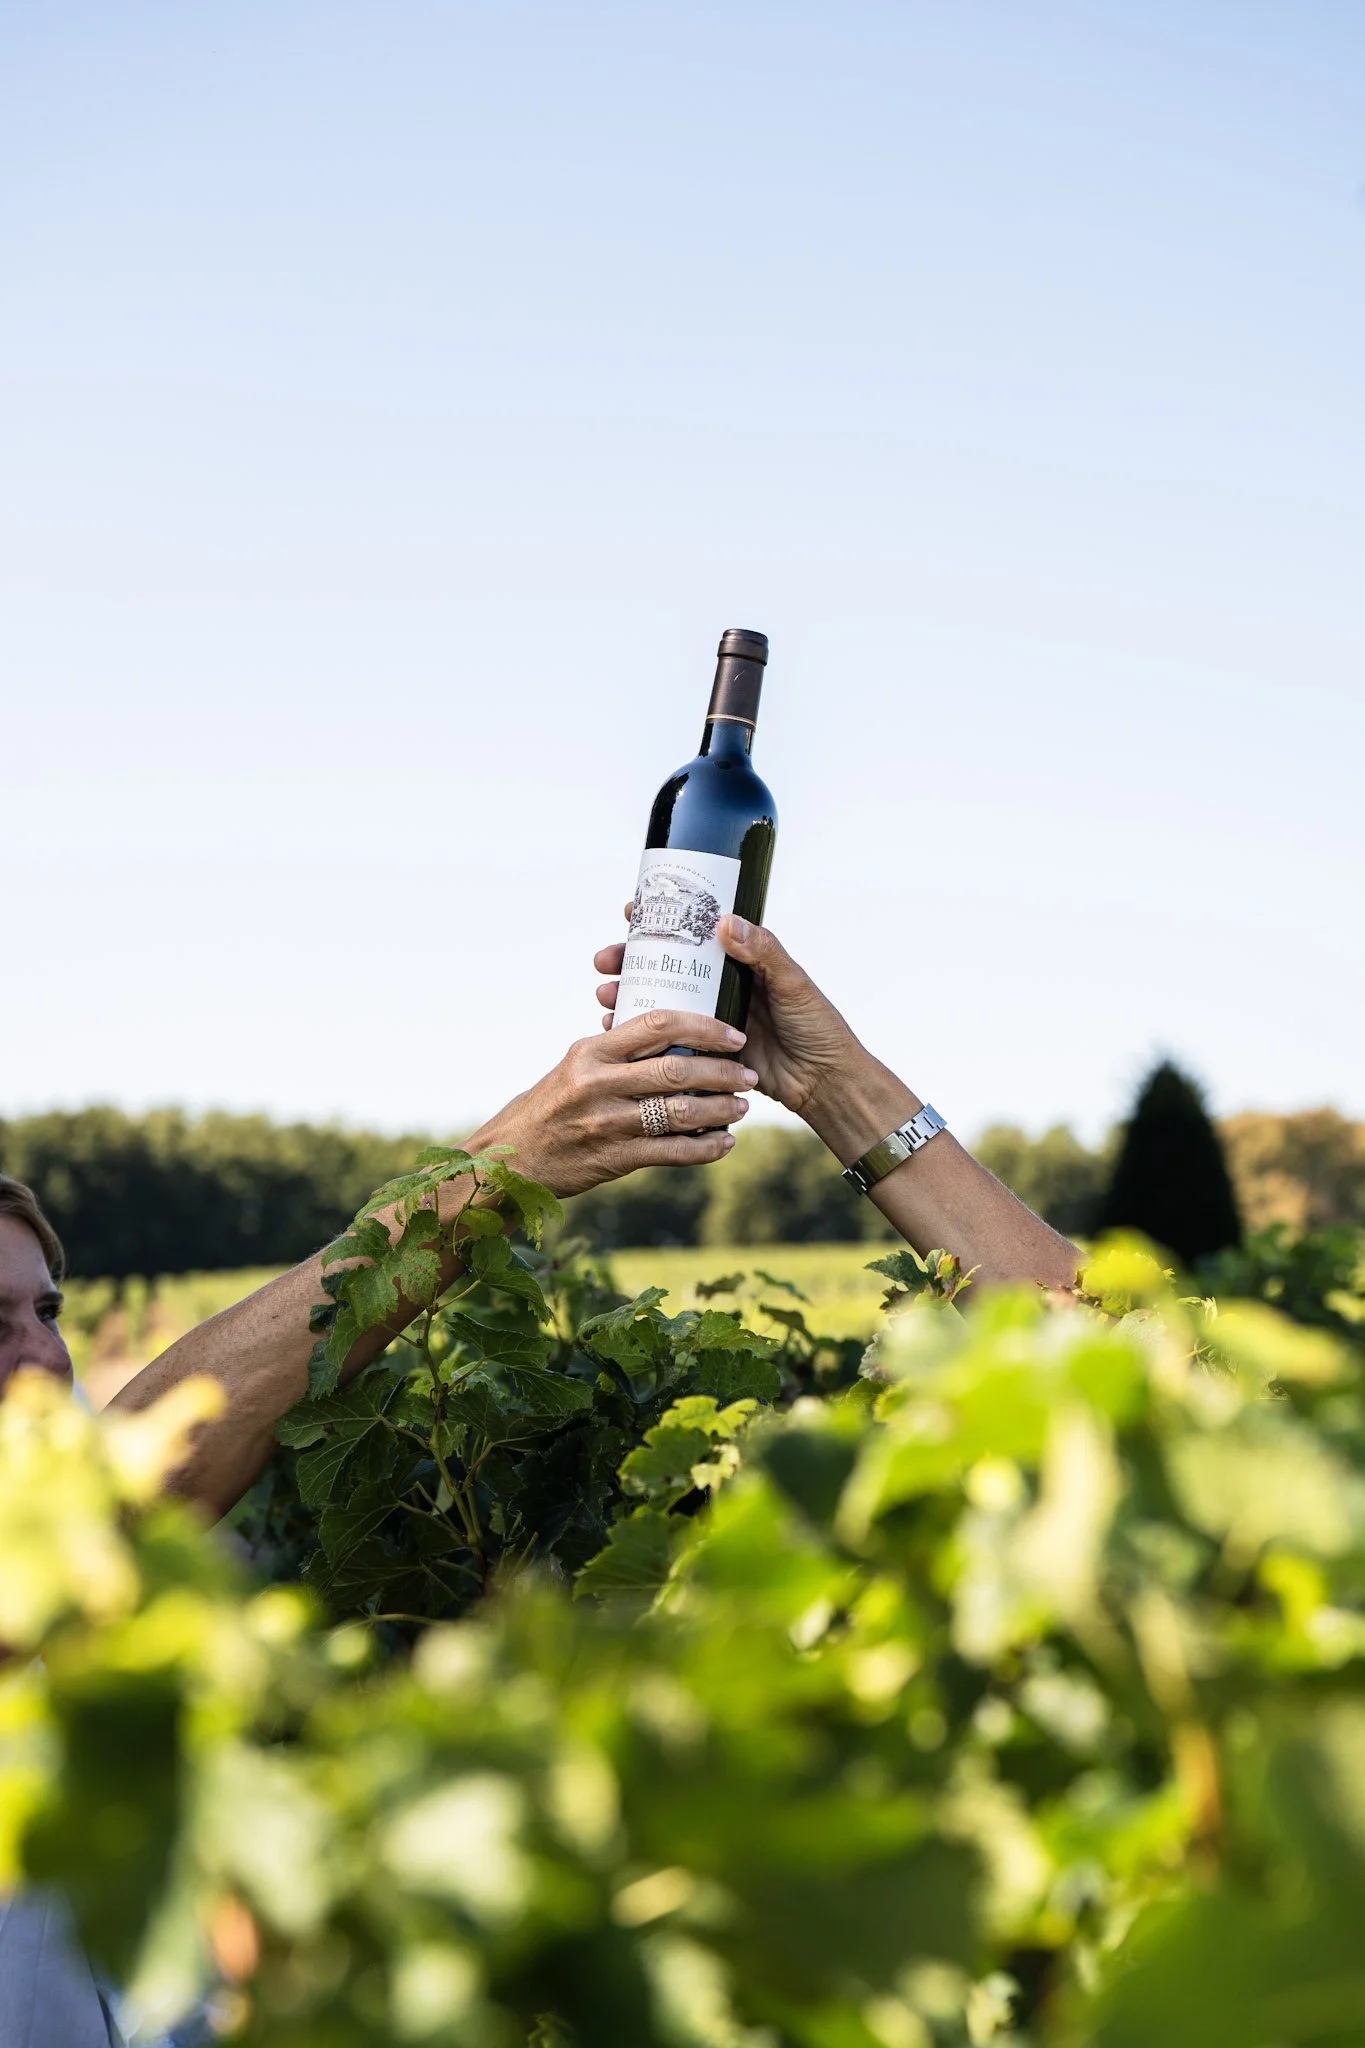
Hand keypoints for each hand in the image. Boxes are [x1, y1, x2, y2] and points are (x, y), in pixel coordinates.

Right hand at [464, 1010, 757, 1198]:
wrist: (509, 1160)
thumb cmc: (547, 1108)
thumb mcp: (574, 1067)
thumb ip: (616, 1053)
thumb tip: (670, 1036)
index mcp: (591, 1051)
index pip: (658, 1025)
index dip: (703, 1027)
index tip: (733, 1033)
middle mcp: (598, 1084)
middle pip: (677, 1070)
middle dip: (722, 1071)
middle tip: (748, 1073)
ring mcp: (606, 1124)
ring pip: (679, 1112)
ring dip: (719, 1110)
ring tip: (742, 1107)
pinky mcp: (613, 1159)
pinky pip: (671, 1153)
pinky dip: (704, 1148)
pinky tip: (724, 1143)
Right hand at [594, 915, 862, 1120]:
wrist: (826, 1081)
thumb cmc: (817, 1026)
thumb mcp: (792, 983)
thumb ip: (763, 952)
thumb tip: (724, 921)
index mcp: (740, 962)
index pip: (693, 932)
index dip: (660, 920)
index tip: (630, 912)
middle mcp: (720, 987)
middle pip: (665, 966)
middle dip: (630, 962)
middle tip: (605, 961)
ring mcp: (710, 1020)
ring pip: (659, 1002)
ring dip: (628, 997)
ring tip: (605, 996)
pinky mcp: (706, 1053)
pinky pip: (666, 1041)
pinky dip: (639, 1037)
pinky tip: (617, 1031)